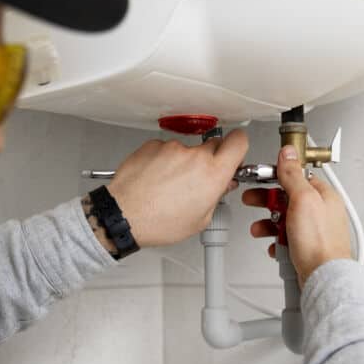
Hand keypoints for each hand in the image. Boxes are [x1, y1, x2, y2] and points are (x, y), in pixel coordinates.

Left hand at [107, 130, 247, 247]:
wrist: (124, 215)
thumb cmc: (158, 222)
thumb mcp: (200, 220)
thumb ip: (216, 196)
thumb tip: (221, 185)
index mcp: (213, 174)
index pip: (239, 141)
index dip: (238, 146)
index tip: (235, 152)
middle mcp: (194, 156)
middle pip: (213, 145)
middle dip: (210, 159)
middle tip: (199, 178)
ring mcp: (172, 148)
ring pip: (187, 150)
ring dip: (182, 162)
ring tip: (169, 186)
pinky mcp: (153, 145)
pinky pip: (165, 149)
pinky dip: (163, 161)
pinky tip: (156, 180)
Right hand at [242, 145, 351, 286]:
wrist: (323, 278)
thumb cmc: (320, 243)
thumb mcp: (303, 200)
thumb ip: (293, 175)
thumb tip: (288, 153)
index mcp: (323, 195)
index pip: (296, 177)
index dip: (276, 177)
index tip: (260, 179)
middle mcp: (321, 212)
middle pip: (287, 198)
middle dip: (267, 202)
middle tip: (253, 201)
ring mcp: (314, 231)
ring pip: (284, 220)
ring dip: (268, 224)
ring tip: (260, 229)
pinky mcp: (307, 248)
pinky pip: (286, 239)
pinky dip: (276, 241)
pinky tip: (275, 245)